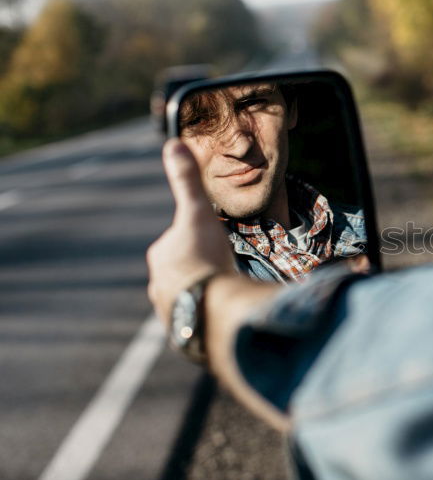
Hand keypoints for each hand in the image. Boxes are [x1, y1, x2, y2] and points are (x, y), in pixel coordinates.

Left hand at [147, 138, 234, 325]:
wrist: (213, 307)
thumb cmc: (205, 257)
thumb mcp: (198, 213)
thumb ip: (186, 181)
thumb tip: (172, 143)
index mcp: (161, 256)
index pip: (179, 244)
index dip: (200, 242)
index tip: (217, 246)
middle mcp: (158, 286)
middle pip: (183, 273)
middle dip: (202, 271)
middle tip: (225, 270)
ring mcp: (171, 311)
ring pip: (190, 298)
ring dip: (205, 296)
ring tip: (226, 295)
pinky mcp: (185, 336)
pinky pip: (198, 322)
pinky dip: (209, 318)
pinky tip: (224, 315)